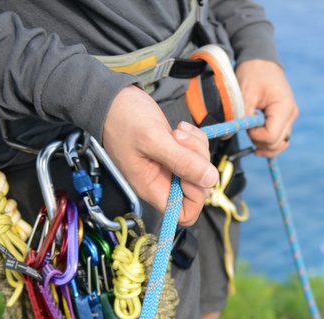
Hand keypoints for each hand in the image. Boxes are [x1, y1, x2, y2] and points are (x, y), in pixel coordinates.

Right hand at [102, 85, 219, 225]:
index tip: (191, 173)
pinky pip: (197, 153)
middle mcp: (163, 181)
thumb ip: (181, 161)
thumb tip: (211, 179)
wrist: (112, 99)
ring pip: (201, 168)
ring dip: (196, 148)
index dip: (196, 198)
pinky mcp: (175, 152)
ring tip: (177, 132)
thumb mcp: (153, 140)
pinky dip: (195, 139)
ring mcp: (170, 166)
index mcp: (153, 188)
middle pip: (198, 188)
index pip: (184, 214)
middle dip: (198, 164)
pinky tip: (180, 128)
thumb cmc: (123, 120)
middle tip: (181, 142)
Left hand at [235, 59, 298, 156]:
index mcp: (283, 107)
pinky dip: (269, 143)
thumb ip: (241, 115)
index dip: (255, 136)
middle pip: (276, 143)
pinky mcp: (286, 118)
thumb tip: (232, 133)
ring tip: (251, 135)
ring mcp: (290, 117)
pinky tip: (258, 142)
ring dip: (264, 144)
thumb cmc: (253, 73)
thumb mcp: (244, 92)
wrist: (262, 61)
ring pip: (280, 144)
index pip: (271, 136)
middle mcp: (291, 115)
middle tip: (246, 127)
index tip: (245, 125)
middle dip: (258, 140)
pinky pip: (280, 138)